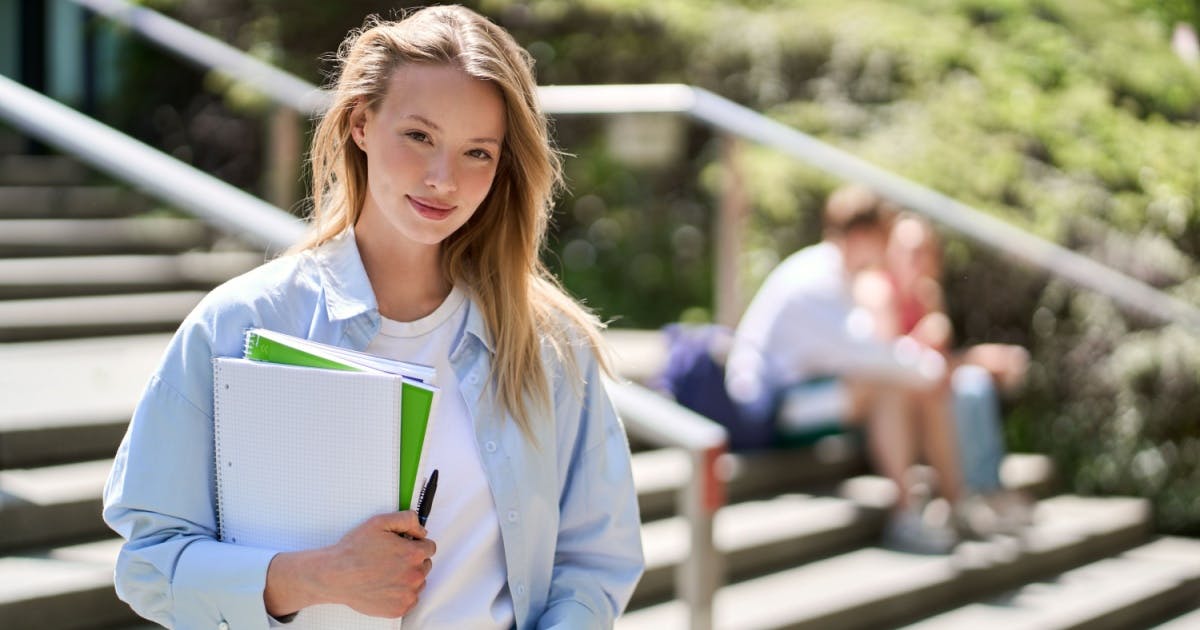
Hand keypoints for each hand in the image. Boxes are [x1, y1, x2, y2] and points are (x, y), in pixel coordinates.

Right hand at [265, 511, 435, 618]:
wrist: (335, 576)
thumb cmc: (354, 550)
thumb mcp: (380, 522)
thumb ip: (407, 519)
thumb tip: (422, 530)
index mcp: (413, 554)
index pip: (429, 547)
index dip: (416, 544)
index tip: (404, 546)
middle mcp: (414, 575)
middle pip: (425, 565)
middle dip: (412, 560)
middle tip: (390, 560)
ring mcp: (407, 594)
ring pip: (418, 582)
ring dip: (408, 577)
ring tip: (385, 573)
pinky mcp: (399, 609)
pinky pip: (410, 599)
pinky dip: (401, 594)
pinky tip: (385, 586)